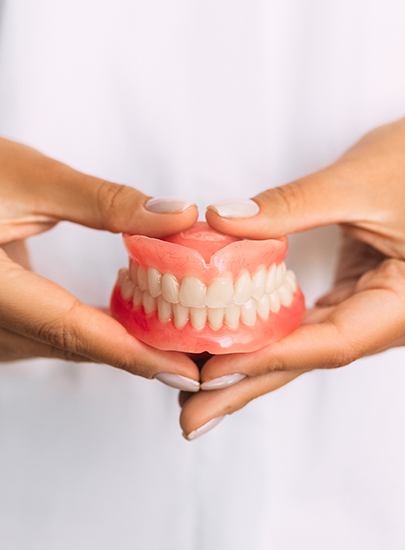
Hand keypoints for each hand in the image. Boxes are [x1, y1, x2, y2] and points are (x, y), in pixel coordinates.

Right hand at [0, 138, 199, 388]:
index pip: (73, 331)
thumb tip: (179, 215)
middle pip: (78, 347)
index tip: (187, 370)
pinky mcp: (1, 325)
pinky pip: (57, 337)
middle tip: (202, 352)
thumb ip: (105, 202)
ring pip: (70, 347)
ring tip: (181, 336)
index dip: (134, 354)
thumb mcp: (29, 179)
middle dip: (143, 354)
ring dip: (125, 344)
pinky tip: (134, 319)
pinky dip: (99, 331)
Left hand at [179, 117, 404, 438]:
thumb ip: (292, 204)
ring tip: (198, 393)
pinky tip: (231, 347)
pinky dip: (265, 336)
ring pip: (301, 346)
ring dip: (250, 368)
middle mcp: (385, 317)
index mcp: (403, 302)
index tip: (211, 372)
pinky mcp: (350, 294)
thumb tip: (221, 219)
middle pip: (307, 358)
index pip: (329, 342)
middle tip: (190, 418)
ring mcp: (367, 308)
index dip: (267, 358)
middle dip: (246, 388)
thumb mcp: (359, 182)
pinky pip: (303, 322)